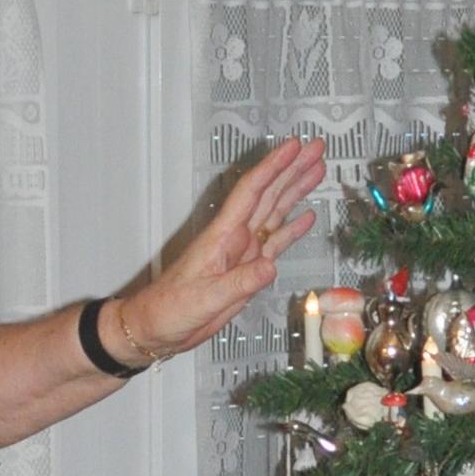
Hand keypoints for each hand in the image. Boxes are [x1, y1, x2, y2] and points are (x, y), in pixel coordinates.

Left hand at [114, 135, 326, 363]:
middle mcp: (235, 238)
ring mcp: (243, 252)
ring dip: (296, 191)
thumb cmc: (170, 310)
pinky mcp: (248, 270)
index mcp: (222, 237)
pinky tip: (307, 217)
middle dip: (292, 170)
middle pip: (268, 194)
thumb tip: (270, 266)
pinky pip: (275, 243)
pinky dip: (292, 229)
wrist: (157, 328)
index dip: (274, 168)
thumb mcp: (205, 299)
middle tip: (315, 148)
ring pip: (275, 213)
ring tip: (317, 170)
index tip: (294, 147)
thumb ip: (239, 283)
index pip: (252, 192)